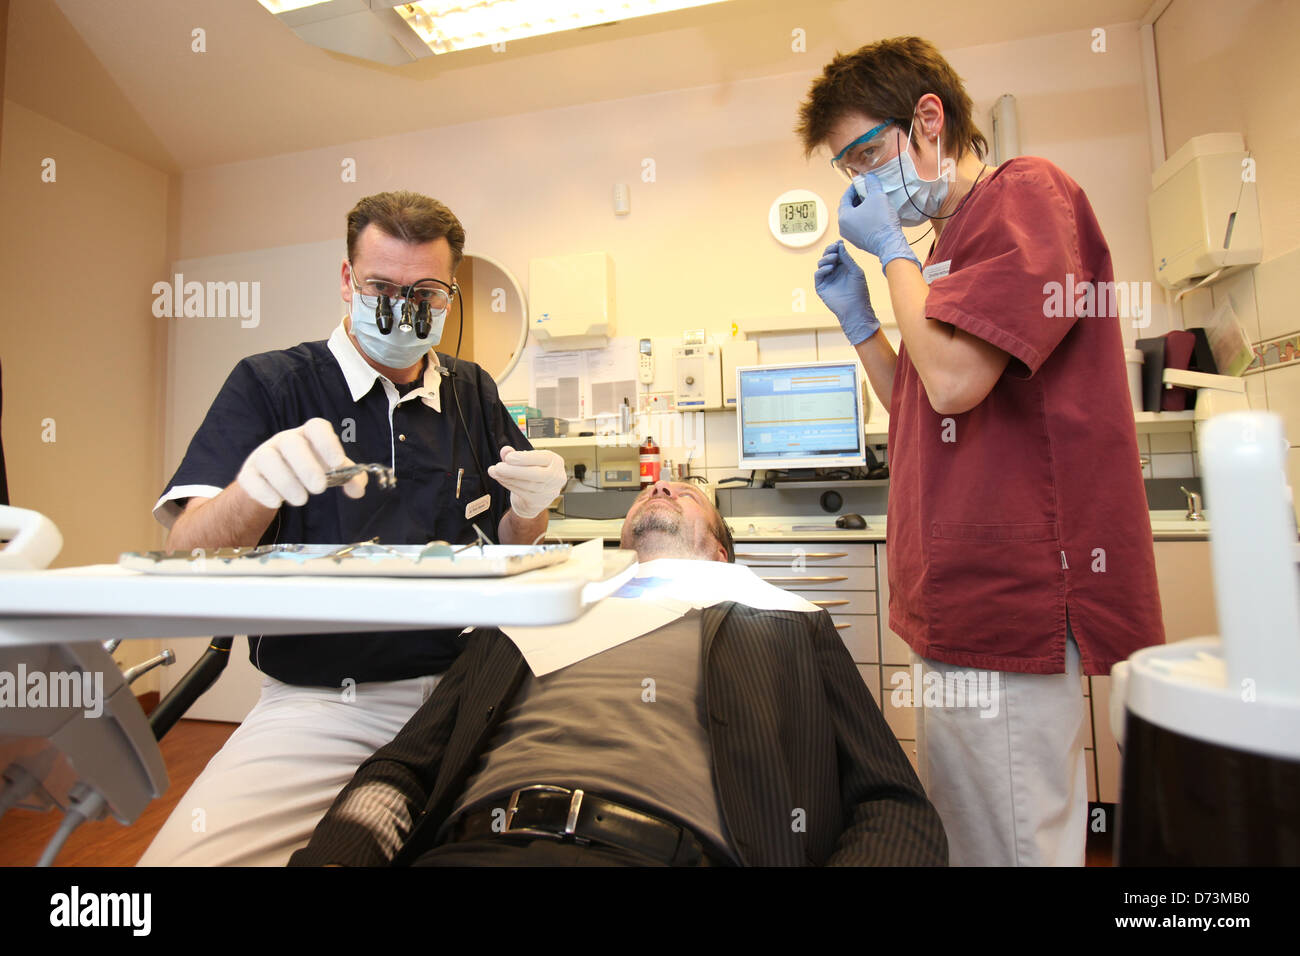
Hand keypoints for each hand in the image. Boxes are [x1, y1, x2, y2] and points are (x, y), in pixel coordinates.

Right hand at [236, 418, 365, 508]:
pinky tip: (277, 502)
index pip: (316, 427)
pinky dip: (264, 491)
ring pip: (268, 460)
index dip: (327, 442)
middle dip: (306, 466)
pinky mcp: (248, 474)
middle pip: (290, 442)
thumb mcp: (332, 473)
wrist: (274, 484)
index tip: (337, 463)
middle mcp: (284, 441)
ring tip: (301, 500)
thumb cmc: (308, 472)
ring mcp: (263, 455)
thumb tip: (358, 489)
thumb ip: (351, 479)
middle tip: (319, 488)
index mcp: (308, 436)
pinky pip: (251, 478)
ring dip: (286, 481)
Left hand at [488, 446, 566, 519]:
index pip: (544, 458)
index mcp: (556, 461)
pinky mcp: (539, 502)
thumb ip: (516, 454)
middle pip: (537, 474)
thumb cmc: (531, 473)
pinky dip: (509, 485)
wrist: (535, 498)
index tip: (508, 458)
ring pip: (528, 485)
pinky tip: (500, 479)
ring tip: (494, 471)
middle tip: (498, 467)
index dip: (526, 458)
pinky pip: (522, 493)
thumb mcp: (525, 461)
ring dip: (508, 478)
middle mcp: (557, 477)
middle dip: (515, 470)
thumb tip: (505, 450)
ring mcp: (550, 492)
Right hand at [814, 241, 878, 345]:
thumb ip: (847, 258)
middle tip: (834, 248)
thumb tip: (840, 245)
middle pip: (827, 257)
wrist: (856, 308)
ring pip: (821, 264)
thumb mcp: (855, 270)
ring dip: (826, 259)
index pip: (837, 254)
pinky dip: (823, 269)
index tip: (839, 243)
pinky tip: (830, 268)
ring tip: (834, 259)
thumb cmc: (859, 291)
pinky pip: (818, 274)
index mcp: (843, 267)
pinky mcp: (821, 287)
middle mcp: (834, 272)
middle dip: (830, 251)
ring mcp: (827, 279)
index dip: (836, 247)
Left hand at [837, 177, 921, 273]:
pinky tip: (874, 214)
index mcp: (843, 217)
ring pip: (853, 218)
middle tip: (867, 191)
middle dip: (857, 198)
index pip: (845, 197)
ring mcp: (851, 236)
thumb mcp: (877, 196)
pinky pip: (859, 226)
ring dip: (861, 208)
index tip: (862, 182)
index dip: (854, 188)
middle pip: (848, 208)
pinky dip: (864, 218)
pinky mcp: (859, 242)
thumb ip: (871, 184)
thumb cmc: (881, 221)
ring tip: (872, 201)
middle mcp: (843, 228)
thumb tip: (869, 177)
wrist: (890, 244)